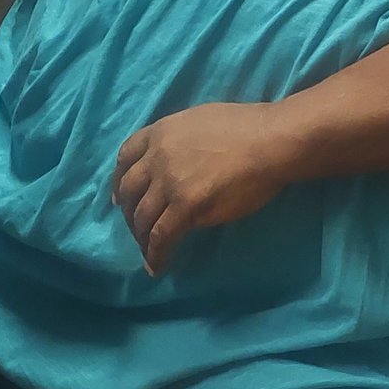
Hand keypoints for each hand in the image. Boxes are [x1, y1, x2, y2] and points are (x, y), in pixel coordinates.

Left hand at [112, 102, 303, 274]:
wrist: (268, 141)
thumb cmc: (246, 128)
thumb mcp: (199, 122)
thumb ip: (180, 142)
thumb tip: (177, 163)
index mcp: (161, 131)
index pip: (126, 156)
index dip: (120, 180)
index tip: (121, 196)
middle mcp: (157, 156)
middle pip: (129, 190)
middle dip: (129, 212)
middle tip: (136, 227)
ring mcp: (169, 182)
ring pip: (142, 217)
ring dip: (141, 238)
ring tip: (148, 251)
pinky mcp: (184, 207)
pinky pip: (160, 237)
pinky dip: (155, 254)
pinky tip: (157, 266)